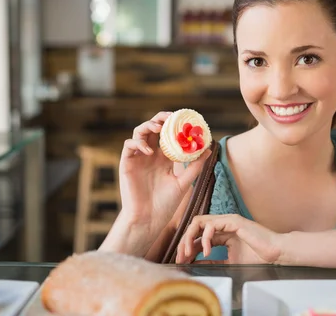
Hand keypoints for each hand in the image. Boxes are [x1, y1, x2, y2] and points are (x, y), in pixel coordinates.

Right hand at [118, 111, 210, 236]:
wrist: (148, 219)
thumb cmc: (166, 204)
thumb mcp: (184, 183)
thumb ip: (195, 166)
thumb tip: (208, 149)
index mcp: (165, 158)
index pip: (168, 135)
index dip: (174, 125)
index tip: (185, 119)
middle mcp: (151, 155)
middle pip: (153, 128)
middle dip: (161, 119)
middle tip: (171, 117)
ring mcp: (139, 158)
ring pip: (140, 132)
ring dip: (148, 126)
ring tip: (159, 128)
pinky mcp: (127, 163)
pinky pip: (129, 145)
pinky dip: (138, 143)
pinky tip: (149, 152)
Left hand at [175, 214, 283, 264]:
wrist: (274, 254)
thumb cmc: (257, 256)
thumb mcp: (229, 262)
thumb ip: (213, 261)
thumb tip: (196, 263)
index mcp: (222, 232)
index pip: (198, 234)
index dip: (188, 247)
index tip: (183, 260)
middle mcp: (223, 224)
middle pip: (194, 225)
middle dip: (184, 241)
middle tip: (181, 256)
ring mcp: (228, 221)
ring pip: (199, 221)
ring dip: (190, 238)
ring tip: (190, 253)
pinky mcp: (233, 221)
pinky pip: (211, 225)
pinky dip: (205, 238)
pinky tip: (207, 252)